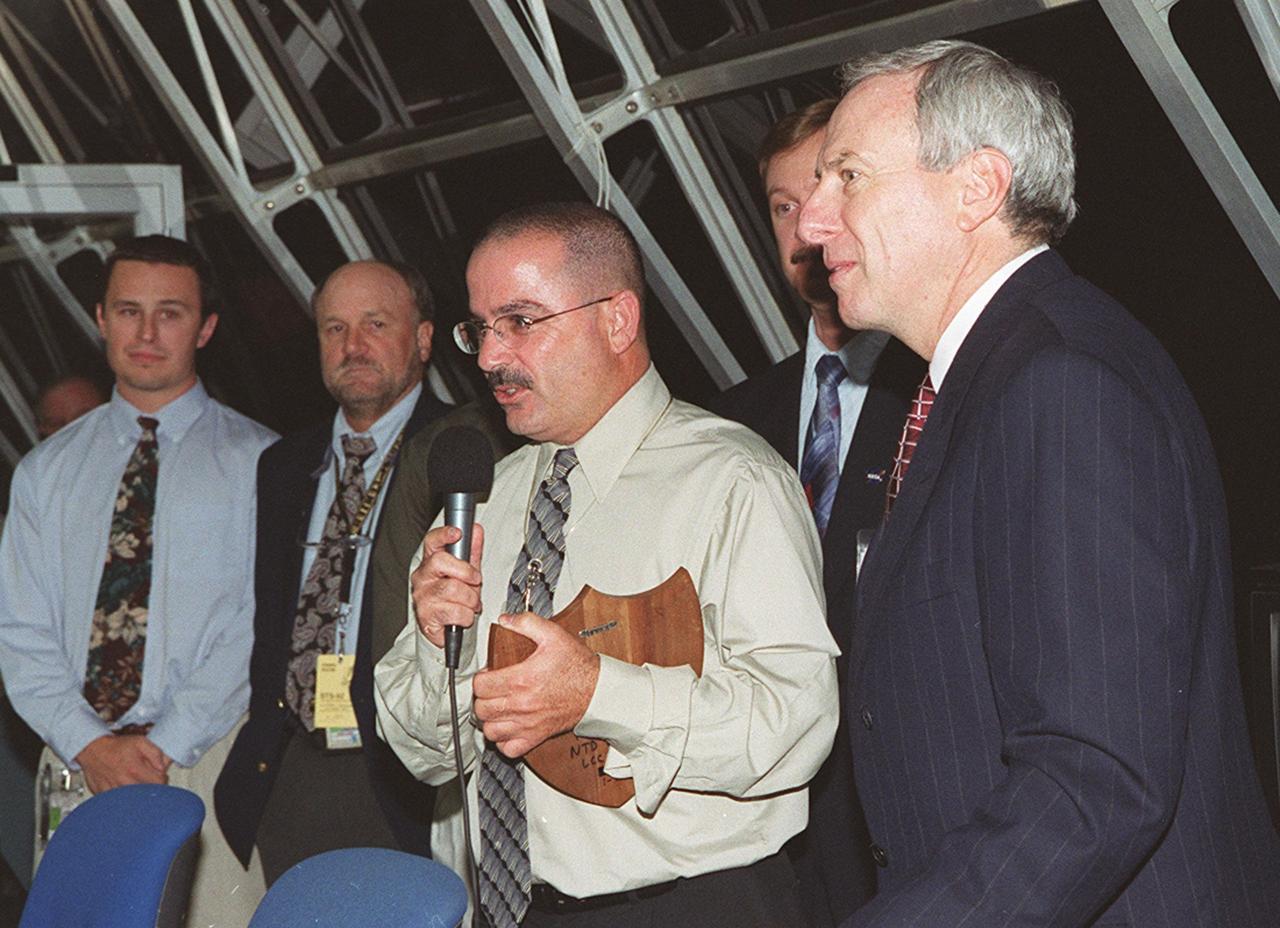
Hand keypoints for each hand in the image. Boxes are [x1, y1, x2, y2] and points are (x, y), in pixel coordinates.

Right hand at [74, 734, 169, 793]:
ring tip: (136, 783)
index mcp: (135, 769)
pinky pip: (119, 802)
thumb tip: (163, 766)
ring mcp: (114, 791)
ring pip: (134, 800)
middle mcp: (124, 782)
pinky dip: (124, 798)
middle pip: (147, 794)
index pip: (158, 783)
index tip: (160, 776)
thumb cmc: (116, 747)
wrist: (92, 750)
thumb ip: (156, 753)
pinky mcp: (105, 796)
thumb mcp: (140, 741)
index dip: (162, 779)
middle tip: (149, 780)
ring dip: (138, 794)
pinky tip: (124, 788)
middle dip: (152, 788)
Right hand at [411, 523, 484, 647]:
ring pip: (452, 588)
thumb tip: (477, 531)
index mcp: (431, 562)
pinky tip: (463, 616)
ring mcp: (422, 596)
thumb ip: (472, 552)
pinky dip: (466, 616)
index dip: (443, 535)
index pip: (432, 542)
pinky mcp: (427, 616)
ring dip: (470, 599)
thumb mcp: (466, 573)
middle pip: (441, 562)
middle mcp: (423, 577)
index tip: (457, 533)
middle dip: (466, 572)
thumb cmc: (454, 598)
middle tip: (475, 581)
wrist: (445, 628)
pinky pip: (455, 612)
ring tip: (471, 603)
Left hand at [473, 611, 600, 757]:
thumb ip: (527, 623)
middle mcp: (521, 705)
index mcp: (521, 680)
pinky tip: (507, 727)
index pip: (480, 686)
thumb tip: (506, 620)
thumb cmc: (578, 667)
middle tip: (490, 690)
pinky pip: (508, 748)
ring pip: (490, 731)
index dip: (480, 678)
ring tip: (496, 708)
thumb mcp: (553, 635)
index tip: (487, 675)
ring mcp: (528, 724)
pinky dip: (502, 741)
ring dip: (489, 720)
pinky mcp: (536, 736)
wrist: (598, 691)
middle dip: (482, 698)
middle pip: (482, 709)